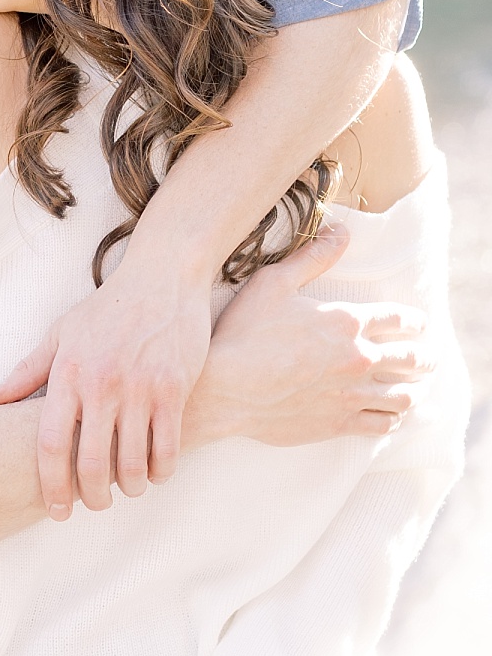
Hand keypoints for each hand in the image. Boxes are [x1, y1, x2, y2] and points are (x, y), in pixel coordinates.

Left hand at [0, 255, 212, 513]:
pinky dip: (161, 470)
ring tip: (128, 488)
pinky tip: (156, 470)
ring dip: (131, 487)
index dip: (51, 484)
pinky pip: (168, 448)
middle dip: (92, 496)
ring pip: (133, 463)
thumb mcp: (61, 333)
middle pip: (91, 463)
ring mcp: (140, 387)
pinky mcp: (174, 388)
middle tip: (95, 505)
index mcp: (68, 372)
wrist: (162, 277)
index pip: (50, 443)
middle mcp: (102, 382)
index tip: (56, 508)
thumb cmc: (108, 309)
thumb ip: (26, 372)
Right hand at [186, 223, 434, 449]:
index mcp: (345, 322)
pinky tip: (391, 415)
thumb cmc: (243, 333)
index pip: (398, 318)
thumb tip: (342, 232)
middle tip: (429, 357)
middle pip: (411, 359)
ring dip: (413, 389)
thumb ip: (312, 257)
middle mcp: (357, 359)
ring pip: (403, 396)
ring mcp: (351, 395)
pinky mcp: (339, 423)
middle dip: (425, 357)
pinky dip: (393, 418)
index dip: (414, 320)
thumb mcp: (273, 283)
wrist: (225, 389)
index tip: (420, 324)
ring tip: (414, 387)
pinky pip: (383, 424)